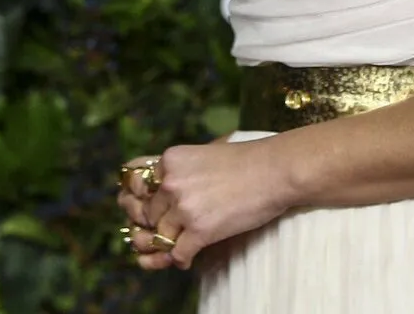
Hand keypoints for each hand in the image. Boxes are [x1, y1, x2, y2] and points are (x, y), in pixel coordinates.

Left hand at [141, 136, 296, 267]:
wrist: (274, 171)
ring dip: (170, 243)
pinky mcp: (199, 230)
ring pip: (161, 236)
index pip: (140, 187)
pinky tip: (189, 258)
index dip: (147, 201)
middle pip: (150, 214)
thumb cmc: (246, 161)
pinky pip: (178, 254)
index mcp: (169, 160)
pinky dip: (182, 259)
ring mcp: (184, 208)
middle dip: (160, 224)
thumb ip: (179, 170)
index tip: (154, 210)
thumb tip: (163, 191)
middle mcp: (170, 183)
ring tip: (181, 245)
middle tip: (172, 230)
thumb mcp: (203, 154)